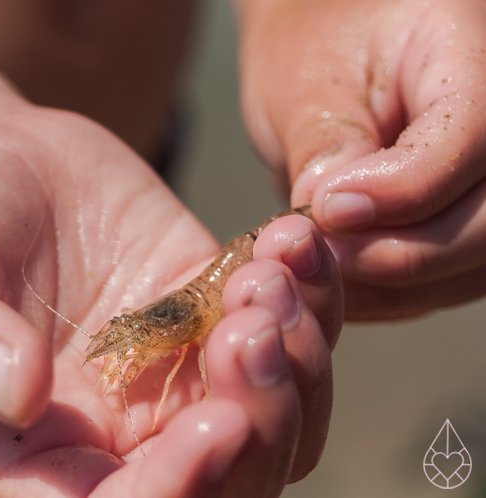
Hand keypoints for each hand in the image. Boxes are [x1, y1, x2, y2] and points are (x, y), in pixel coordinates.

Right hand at [0, 107, 341, 495]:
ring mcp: (177, 369)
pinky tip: (292, 239)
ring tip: (273, 267)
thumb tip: (18, 393)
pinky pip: (290, 326)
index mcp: (41, 460)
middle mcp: (121, 433)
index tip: (214, 425)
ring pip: (283, 414)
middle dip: (263, 418)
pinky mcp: (210, 305)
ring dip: (301, 355)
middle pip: (232, 480)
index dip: (178, 492)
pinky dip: (312, 293)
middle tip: (250, 326)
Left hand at [238, 0, 485, 318]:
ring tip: (321, 270)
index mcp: (470, 50)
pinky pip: (449, 281)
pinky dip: (393, 294)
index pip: (471, 137)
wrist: (323, 53)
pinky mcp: (469, 225)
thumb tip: (338, 217)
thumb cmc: (313, 50)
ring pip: (477, 264)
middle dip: (401, 252)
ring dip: (393, 285)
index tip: (327, 209)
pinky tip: (340, 284)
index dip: (403, 189)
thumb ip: (326, 144)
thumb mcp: (303, 81)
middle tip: (322, 254)